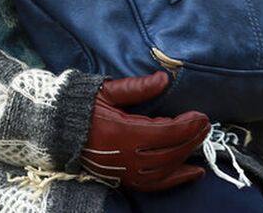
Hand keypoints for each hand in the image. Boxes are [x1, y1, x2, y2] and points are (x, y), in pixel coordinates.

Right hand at [82, 71, 210, 191]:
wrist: (56, 128)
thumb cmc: (81, 106)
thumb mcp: (107, 91)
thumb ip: (137, 87)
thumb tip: (164, 79)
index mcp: (123, 132)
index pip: (166, 132)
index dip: (187, 125)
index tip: (201, 116)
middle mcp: (127, 155)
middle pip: (170, 150)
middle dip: (192, 138)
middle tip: (205, 126)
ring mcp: (125, 170)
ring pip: (166, 167)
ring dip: (187, 155)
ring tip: (200, 142)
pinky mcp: (123, 178)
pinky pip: (155, 183)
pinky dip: (176, 179)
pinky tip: (193, 172)